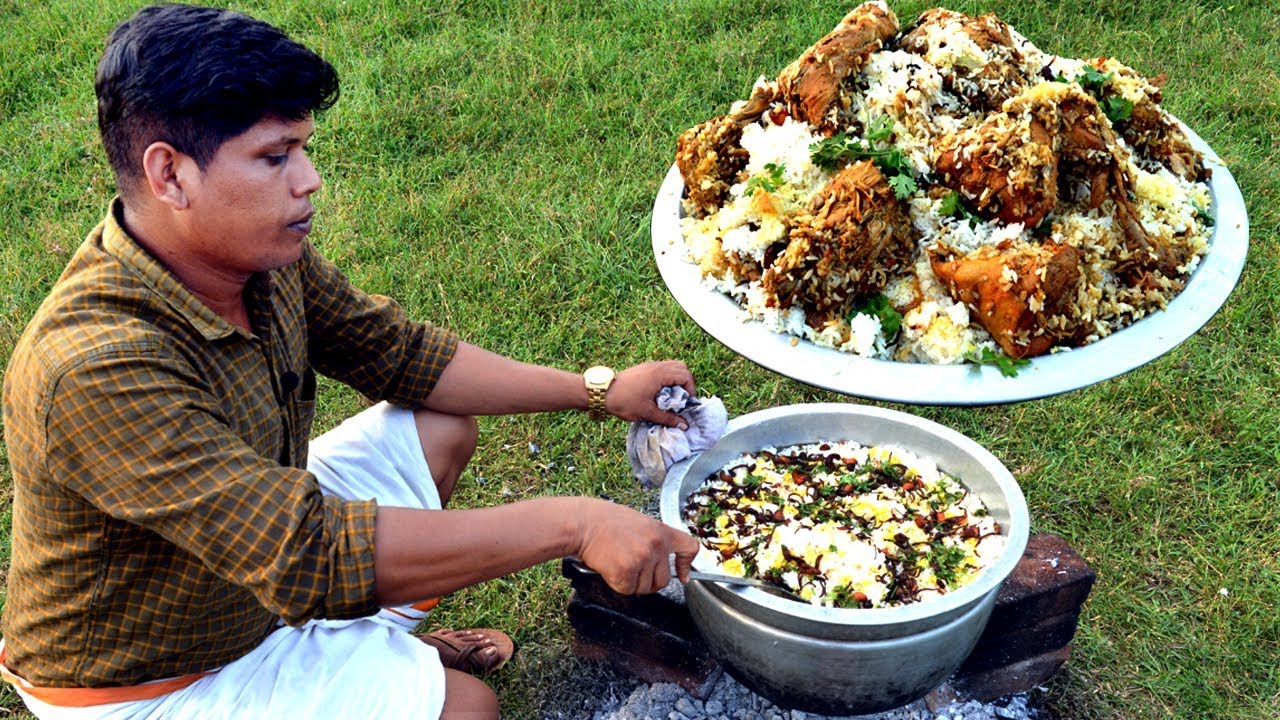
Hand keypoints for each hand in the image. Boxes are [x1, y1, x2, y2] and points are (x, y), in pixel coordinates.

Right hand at [572, 498, 698, 594]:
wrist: (584, 524)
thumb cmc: (606, 522)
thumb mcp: (640, 524)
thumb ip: (654, 540)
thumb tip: (661, 562)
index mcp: (662, 532)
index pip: (689, 548)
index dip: (686, 565)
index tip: (682, 576)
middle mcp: (656, 545)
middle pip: (663, 580)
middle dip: (649, 581)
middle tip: (632, 569)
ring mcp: (642, 559)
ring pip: (645, 588)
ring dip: (632, 582)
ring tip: (618, 563)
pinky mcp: (626, 572)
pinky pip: (627, 590)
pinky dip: (618, 584)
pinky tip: (610, 568)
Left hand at [605, 360, 694, 426]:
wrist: (601, 393)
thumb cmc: (624, 402)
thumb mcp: (647, 412)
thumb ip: (668, 418)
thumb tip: (684, 425)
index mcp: (660, 374)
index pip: (685, 376)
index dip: (690, 390)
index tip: (686, 404)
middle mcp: (656, 365)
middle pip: (681, 367)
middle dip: (685, 383)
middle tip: (680, 399)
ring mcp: (649, 365)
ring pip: (672, 367)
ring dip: (675, 381)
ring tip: (670, 397)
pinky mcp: (643, 368)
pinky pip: (662, 369)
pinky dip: (666, 379)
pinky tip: (659, 394)